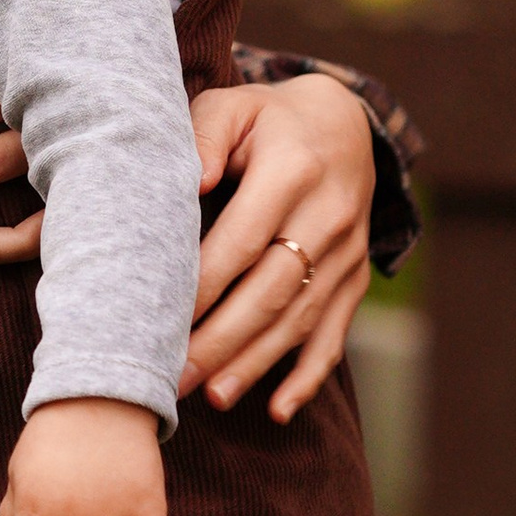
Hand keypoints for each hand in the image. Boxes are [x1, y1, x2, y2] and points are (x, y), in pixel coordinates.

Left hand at [183, 73, 372, 420]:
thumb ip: (204, 136)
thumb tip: (193, 181)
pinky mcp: (356, 277)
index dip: (203, 286)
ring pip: (301, 319)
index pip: (242, 240)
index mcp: (292, 171)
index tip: (158, 320)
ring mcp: (348, 252)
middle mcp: (329, 215)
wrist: (344, 122)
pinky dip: (309, 375)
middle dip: (221, 339)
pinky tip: (279, 410)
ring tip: (211, 396)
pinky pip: (336, 333)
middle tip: (173, 377)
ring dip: (256, 363)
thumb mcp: (232, 106)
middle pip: (272, 290)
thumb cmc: (265, 119)